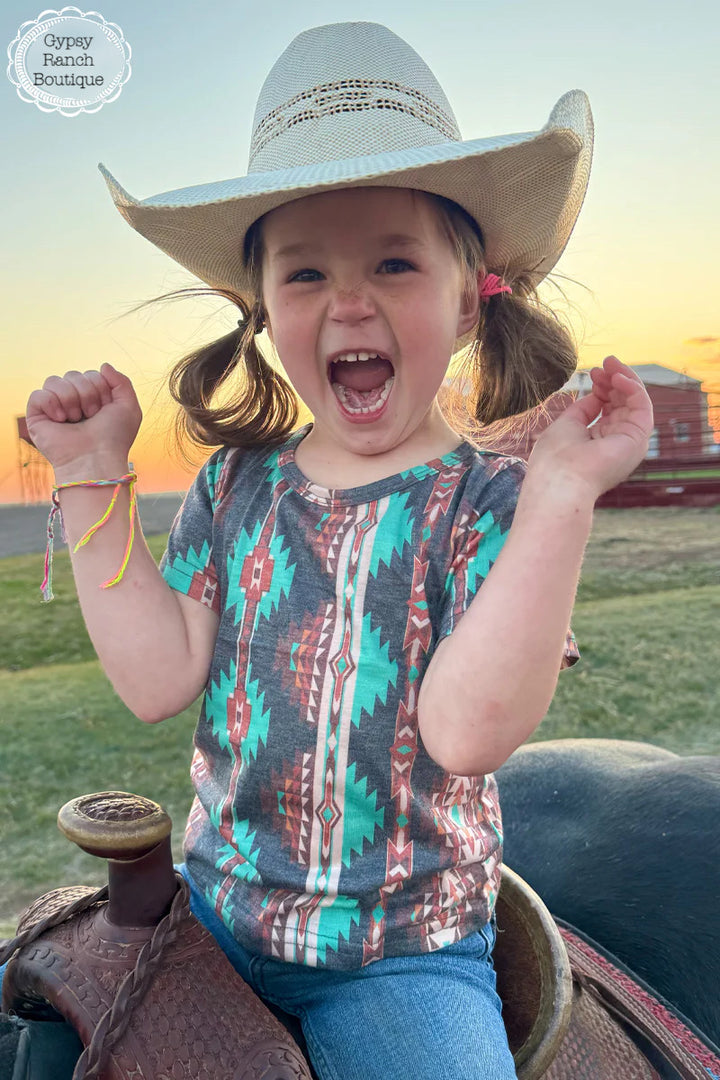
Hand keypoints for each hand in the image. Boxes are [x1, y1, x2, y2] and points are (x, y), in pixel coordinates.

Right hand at [26, 364, 142, 477]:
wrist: (96, 459)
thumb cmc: (114, 438)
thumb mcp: (129, 407)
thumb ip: (122, 381)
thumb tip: (103, 365)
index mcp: (91, 399)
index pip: (91, 374)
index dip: (100, 388)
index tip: (105, 409)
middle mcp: (71, 402)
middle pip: (73, 374)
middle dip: (87, 393)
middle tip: (91, 415)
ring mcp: (53, 408)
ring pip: (55, 380)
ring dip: (71, 399)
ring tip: (76, 419)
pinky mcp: (36, 417)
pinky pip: (38, 394)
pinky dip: (52, 404)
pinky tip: (61, 420)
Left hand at [528, 356, 653, 500]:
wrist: (559, 481)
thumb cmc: (555, 458)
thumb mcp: (567, 425)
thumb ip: (584, 409)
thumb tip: (595, 394)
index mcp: (597, 442)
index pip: (608, 409)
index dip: (603, 388)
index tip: (593, 373)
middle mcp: (616, 443)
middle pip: (622, 403)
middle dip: (614, 380)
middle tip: (604, 363)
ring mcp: (629, 441)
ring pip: (634, 401)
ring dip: (624, 378)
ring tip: (610, 364)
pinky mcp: (638, 438)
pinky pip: (642, 405)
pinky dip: (632, 387)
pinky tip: (618, 376)